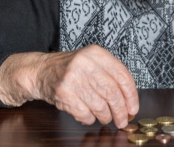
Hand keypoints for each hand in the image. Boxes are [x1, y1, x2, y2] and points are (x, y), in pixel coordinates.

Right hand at [0, 45, 138, 128]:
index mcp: (96, 53)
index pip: (122, 76)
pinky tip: (88, 115)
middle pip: (112, 93)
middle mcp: (85, 63)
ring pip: (100, 106)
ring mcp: (73, 78)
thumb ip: (110, 75)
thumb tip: (129, 101)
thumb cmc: (70, 68)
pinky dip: (89, 119)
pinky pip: (85, 114)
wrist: (40, 71)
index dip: (131, 95)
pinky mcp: (63, 93)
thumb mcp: (91, 61)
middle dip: (120, 111)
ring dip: (105, 116)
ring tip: (105, 117)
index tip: (133, 108)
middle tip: (122, 120)